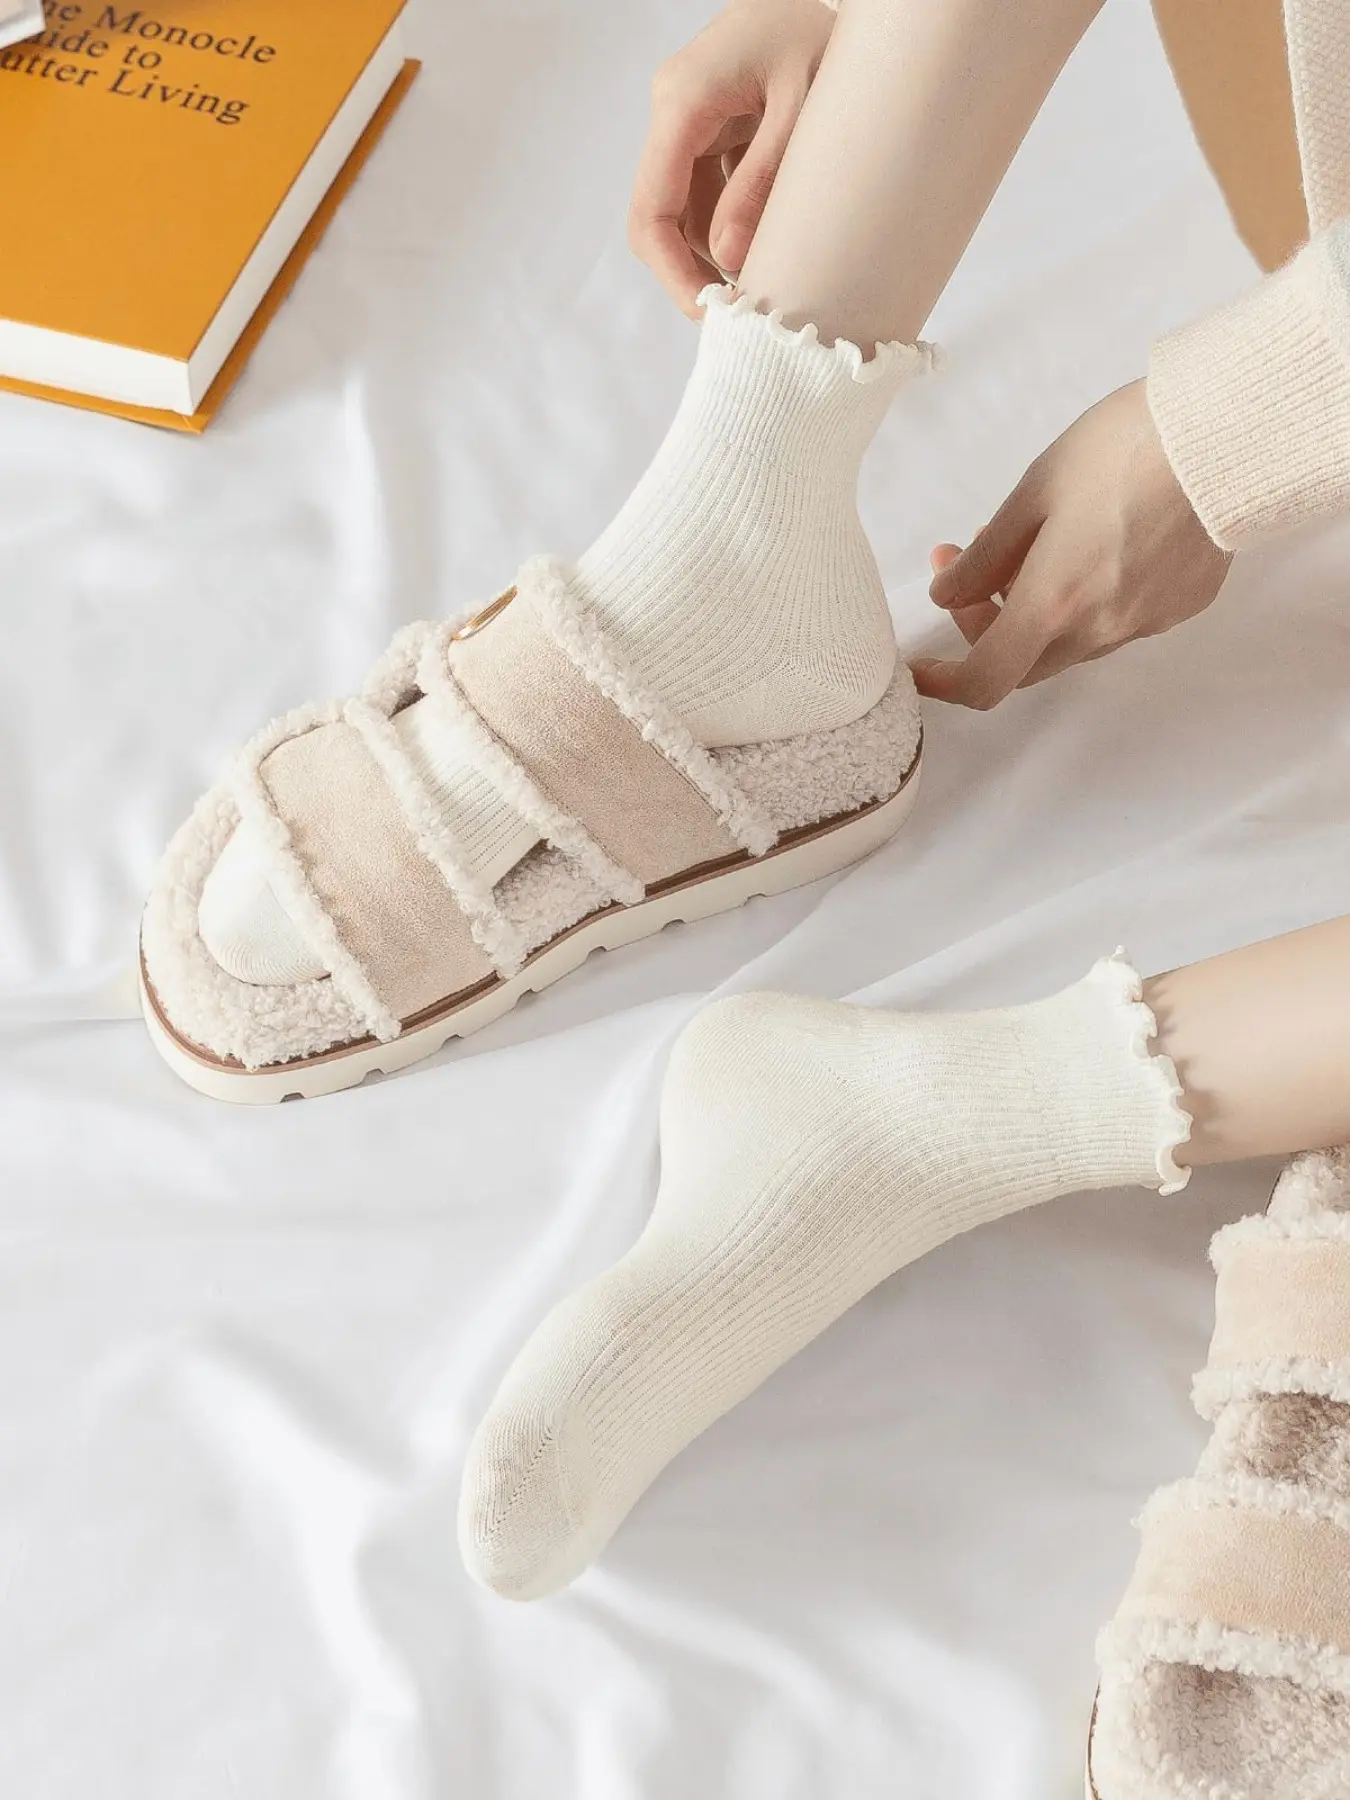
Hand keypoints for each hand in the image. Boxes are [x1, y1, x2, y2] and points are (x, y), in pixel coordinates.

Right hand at [628, 0, 832, 316]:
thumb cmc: (823, 35)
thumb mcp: (802, 111)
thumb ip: (763, 184)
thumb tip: (727, 256)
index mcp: (683, 101)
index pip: (652, 208)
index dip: (672, 271)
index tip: (708, 313)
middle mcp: (672, 111)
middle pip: (658, 217)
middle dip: (689, 271)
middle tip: (738, 313)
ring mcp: (686, 121)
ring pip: (681, 214)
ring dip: (714, 254)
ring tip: (764, 282)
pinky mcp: (706, 130)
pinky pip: (704, 196)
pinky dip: (729, 229)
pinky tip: (764, 247)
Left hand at [913, 380, 1233, 708]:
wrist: (1224, 433)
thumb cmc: (1120, 449)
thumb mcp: (1033, 493)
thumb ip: (983, 557)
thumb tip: (946, 594)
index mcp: (1055, 604)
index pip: (984, 681)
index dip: (944, 683)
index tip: (920, 665)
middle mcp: (1101, 629)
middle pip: (1024, 661)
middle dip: (986, 622)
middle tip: (968, 560)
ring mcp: (1147, 622)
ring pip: (1071, 640)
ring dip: (1037, 607)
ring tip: (1036, 536)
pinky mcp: (1182, 606)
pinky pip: (1119, 619)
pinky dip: (1089, 596)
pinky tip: (1098, 540)